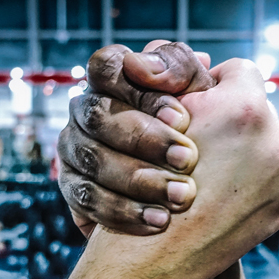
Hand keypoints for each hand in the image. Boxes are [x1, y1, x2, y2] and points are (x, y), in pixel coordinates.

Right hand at [58, 41, 214, 236]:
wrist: (194, 210)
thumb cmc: (202, 141)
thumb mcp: (204, 102)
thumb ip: (187, 74)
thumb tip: (175, 58)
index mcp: (116, 80)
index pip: (107, 65)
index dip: (142, 90)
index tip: (184, 118)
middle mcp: (89, 109)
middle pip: (97, 113)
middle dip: (144, 137)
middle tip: (189, 159)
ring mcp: (75, 148)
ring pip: (91, 157)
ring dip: (138, 178)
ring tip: (180, 196)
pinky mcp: (74, 188)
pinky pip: (87, 198)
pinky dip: (125, 210)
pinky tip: (159, 221)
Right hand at [160, 57, 278, 268]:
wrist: (152, 259)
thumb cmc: (140, 182)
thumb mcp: (152, 117)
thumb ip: (184, 84)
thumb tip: (206, 66)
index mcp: (245, 108)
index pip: (238, 71)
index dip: (211, 86)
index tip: (192, 107)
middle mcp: (276, 140)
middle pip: (254, 112)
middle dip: (228, 123)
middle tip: (194, 143)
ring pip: (262, 148)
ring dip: (239, 156)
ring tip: (203, 175)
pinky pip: (268, 182)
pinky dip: (245, 187)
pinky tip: (215, 199)